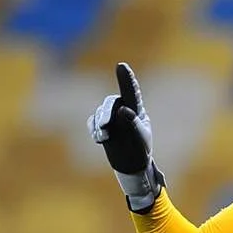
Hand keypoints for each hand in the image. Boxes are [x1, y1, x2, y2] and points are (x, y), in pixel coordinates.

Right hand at [88, 62, 164, 213]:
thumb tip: (123, 110)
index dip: (126, 78)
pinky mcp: (101, 126)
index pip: (132, 91)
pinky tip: (99, 139)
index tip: (121, 66)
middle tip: (104, 128)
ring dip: (99, 123)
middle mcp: (124, 109)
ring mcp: (112, 117)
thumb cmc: (140, 151)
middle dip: (105, 113)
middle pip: (111, 102)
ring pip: (100, 112)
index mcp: (137, 110)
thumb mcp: (140, 138)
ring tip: (103, 137)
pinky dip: (93, 128)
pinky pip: (92, 121)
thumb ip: (133, 122)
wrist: (131, 165)